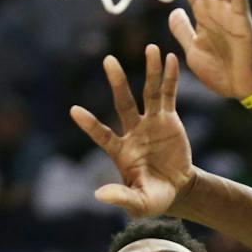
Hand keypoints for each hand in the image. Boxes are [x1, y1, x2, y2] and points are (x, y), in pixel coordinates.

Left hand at [70, 45, 195, 217]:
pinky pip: (168, 95)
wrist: (177, 190)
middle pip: (124, 103)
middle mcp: (133, 131)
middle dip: (117, 82)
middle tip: (109, 60)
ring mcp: (151, 123)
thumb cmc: (153, 198)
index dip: (90, 124)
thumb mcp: (138, 203)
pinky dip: (169, 78)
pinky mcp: (168, 119)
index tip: (74, 110)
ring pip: (148, 93)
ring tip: (151, 48)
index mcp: (120, 151)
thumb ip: (120, 197)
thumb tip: (98, 195)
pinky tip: (170, 58)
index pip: (102, 134)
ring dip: (150, 71)